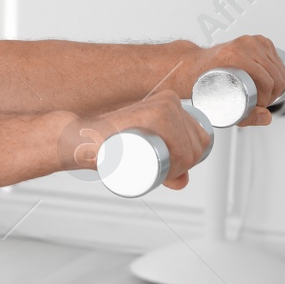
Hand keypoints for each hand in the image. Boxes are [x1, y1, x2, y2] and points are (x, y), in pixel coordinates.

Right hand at [63, 91, 213, 189]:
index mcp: (173, 103)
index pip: (200, 138)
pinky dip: (178, 161)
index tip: (170, 169)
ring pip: (189, 148)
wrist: (84, 138)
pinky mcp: (154, 114)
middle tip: (162, 173)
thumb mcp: (143, 151)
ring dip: (180, 167)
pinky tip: (167, 168)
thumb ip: (166, 164)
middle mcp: (171, 101)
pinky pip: (180, 144)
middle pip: (196, 144)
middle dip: (184, 166)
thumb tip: (183, 182)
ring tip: (161, 172)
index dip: (189, 159)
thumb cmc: (111, 144)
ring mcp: (164, 106)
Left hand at [179, 35, 284, 126]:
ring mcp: (252, 41)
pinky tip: (270, 83)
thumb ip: (245, 116)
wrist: (193, 64)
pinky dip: (279, 73)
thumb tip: (266, 117)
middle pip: (275, 75)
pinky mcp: (258, 40)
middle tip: (262, 103)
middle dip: (273, 94)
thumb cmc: (202, 81)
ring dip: (277, 85)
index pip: (266, 81)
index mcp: (234, 55)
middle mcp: (244, 45)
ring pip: (279, 68)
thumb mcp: (218, 103)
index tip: (259, 107)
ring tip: (265, 95)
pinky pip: (278, 60)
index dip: (267, 99)